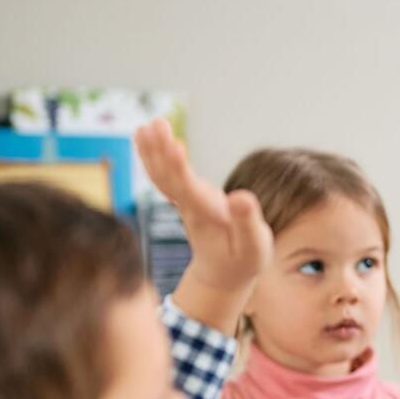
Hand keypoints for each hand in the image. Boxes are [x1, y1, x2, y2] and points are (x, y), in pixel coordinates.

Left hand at [135, 119, 271, 331]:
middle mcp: (189, 207)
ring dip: (151, 150)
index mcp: (206, 216)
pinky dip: (153, 155)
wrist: (221, 275)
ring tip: (145, 125)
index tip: (173, 144)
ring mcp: (183, 203)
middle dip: (161, 150)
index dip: (179, 168)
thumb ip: (247, 222)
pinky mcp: (184, 198)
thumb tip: (240, 197)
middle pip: (169, 178)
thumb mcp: (253, 246)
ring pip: (161, 175)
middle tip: (156, 122)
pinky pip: (163, 175)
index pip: (188, 189)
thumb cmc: (242, 260)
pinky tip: (146, 135)